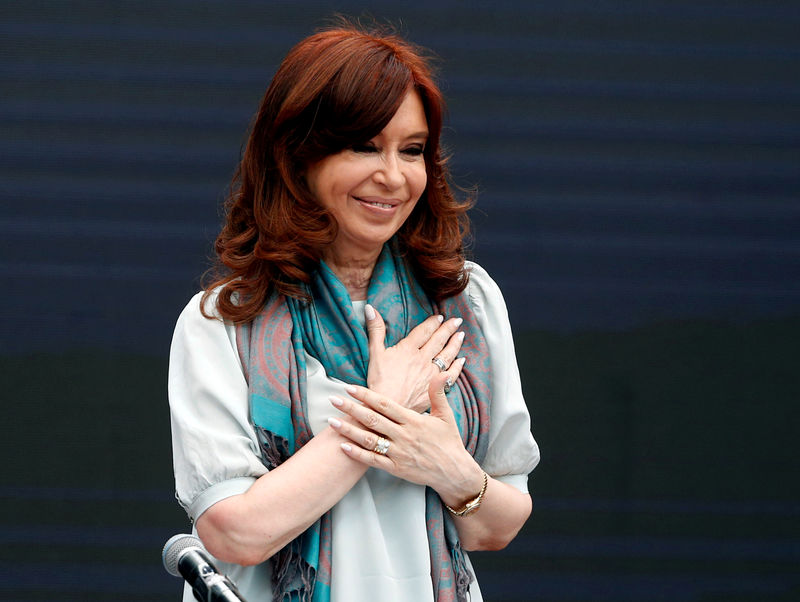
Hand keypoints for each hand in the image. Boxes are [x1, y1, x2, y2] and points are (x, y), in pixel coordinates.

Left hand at [327, 368, 483, 505]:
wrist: (454, 472)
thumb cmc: (449, 442)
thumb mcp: (445, 415)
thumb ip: (438, 393)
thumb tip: (440, 372)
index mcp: (413, 421)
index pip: (385, 405)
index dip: (366, 395)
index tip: (350, 387)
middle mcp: (404, 436)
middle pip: (372, 420)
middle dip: (351, 408)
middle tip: (333, 399)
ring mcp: (398, 453)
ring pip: (369, 440)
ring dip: (349, 430)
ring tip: (331, 422)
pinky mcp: (396, 469)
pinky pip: (373, 461)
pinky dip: (357, 454)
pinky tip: (343, 446)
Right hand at [365, 304, 463, 412]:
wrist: (388, 406)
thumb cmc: (379, 381)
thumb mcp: (374, 353)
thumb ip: (375, 329)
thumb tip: (370, 309)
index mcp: (409, 349)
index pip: (424, 331)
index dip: (432, 323)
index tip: (439, 317)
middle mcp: (423, 359)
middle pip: (438, 340)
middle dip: (448, 329)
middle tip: (457, 321)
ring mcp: (431, 374)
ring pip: (447, 355)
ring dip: (455, 344)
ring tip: (461, 335)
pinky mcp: (435, 388)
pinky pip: (451, 375)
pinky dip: (457, 367)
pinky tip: (462, 361)